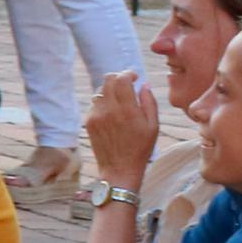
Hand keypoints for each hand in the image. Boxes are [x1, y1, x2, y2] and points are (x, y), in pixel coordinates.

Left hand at [88, 71, 158, 190]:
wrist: (120, 169)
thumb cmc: (141, 149)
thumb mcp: (153, 126)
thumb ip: (148, 102)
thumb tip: (143, 84)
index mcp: (127, 109)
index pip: (121, 78)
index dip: (128, 73)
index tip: (134, 76)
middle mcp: (109, 109)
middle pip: (107, 80)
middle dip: (118, 78)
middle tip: (127, 85)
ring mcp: (96, 115)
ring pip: (99, 91)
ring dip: (110, 90)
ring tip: (120, 101)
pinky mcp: (88, 121)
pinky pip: (94, 104)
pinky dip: (103, 103)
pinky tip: (112, 114)